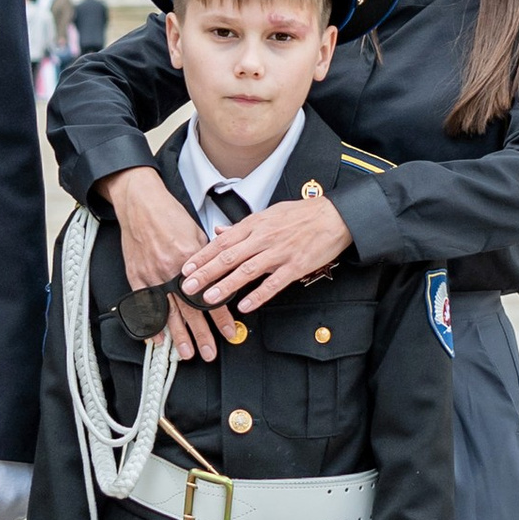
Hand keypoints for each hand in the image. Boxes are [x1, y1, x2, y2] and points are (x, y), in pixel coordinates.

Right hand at [101, 166, 234, 363]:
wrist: (140, 203)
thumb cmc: (169, 215)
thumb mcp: (196, 233)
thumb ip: (208, 257)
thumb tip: (221, 275)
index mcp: (190, 258)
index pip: (210, 295)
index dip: (221, 316)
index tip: (230, 331)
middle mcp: (171, 270)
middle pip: (189, 310)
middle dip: (201, 334)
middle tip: (209, 353)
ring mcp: (152, 275)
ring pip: (168, 312)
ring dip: (179, 336)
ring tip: (187, 353)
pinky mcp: (137, 276)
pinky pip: (145, 305)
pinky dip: (151, 323)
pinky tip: (158, 339)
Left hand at [179, 192, 352, 319]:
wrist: (332, 216)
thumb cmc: (300, 215)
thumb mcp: (267, 214)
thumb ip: (242, 226)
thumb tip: (219, 231)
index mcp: (255, 225)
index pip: (222, 241)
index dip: (202, 256)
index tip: (186, 267)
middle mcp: (263, 238)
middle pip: (229, 257)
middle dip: (206, 273)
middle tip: (187, 286)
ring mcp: (279, 253)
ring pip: (247, 271)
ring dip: (225, 285)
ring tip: (209, 298)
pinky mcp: (294, 266)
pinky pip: (273, 283)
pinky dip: (258, 295)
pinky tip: (245, 306)